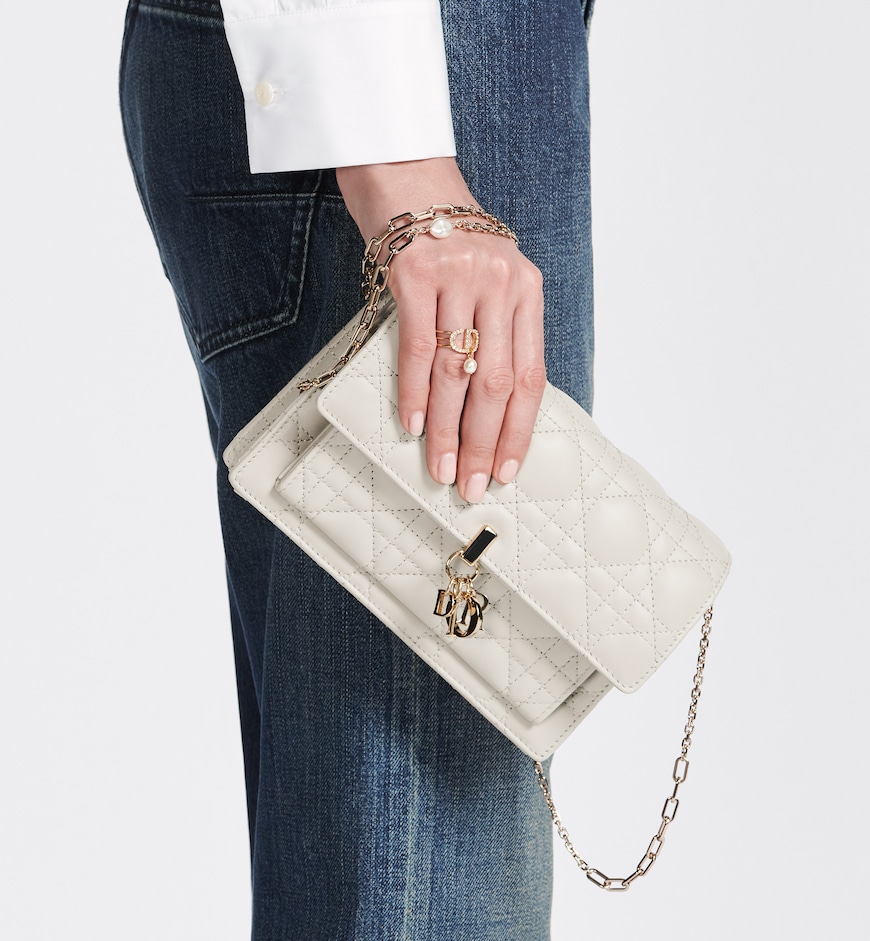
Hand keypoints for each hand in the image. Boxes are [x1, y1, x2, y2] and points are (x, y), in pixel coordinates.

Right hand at [336, 158, 545, 502]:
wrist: (402, 164)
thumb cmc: (441, 228)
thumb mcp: (483, 274)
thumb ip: (490, 325)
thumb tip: (479, 400)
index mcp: (526, 289)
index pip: (530, 375)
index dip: (518, 429)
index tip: (506, 469)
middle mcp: (501, 282)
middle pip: (497, 381)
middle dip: (484, 442)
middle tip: (472, 484)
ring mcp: (460, 275)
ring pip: (459, 370)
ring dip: (449, 429)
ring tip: (441, 468)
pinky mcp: (416, 271)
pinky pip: (419, 346)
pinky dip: (417, 392)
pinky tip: (414, 425)